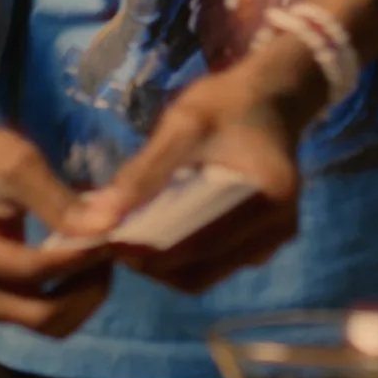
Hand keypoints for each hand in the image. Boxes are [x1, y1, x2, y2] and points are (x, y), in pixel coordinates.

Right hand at [0, 110, 111, 335]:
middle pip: (39, 315)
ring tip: (99, 257)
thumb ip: (59, 201)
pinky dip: (69, 298)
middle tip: (111, 250)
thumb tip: (108, 227)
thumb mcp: (18, 162)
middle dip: (87, 288)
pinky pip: (38, 318)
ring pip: (45, 324)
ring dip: (82, 297)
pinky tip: (80, 266)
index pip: (29, 272)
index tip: (113, 236)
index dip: (78, 259)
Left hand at [61, 39, 322, 294]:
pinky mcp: (261, 246)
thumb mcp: (184, 123)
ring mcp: (272, 242)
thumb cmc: (227, 105)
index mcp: (269, 197)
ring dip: (160, 266)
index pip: (199, 243)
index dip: (146, 249)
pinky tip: (153, 236)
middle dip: (149, 261)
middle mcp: (279, 229)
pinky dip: (178, 260)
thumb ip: (143, 172)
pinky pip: (212, 268)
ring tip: (126, 237)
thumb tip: (98, 220)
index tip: (104, 238)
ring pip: (202, 276)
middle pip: (199, 269)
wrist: (269, 101)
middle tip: (109, 239)